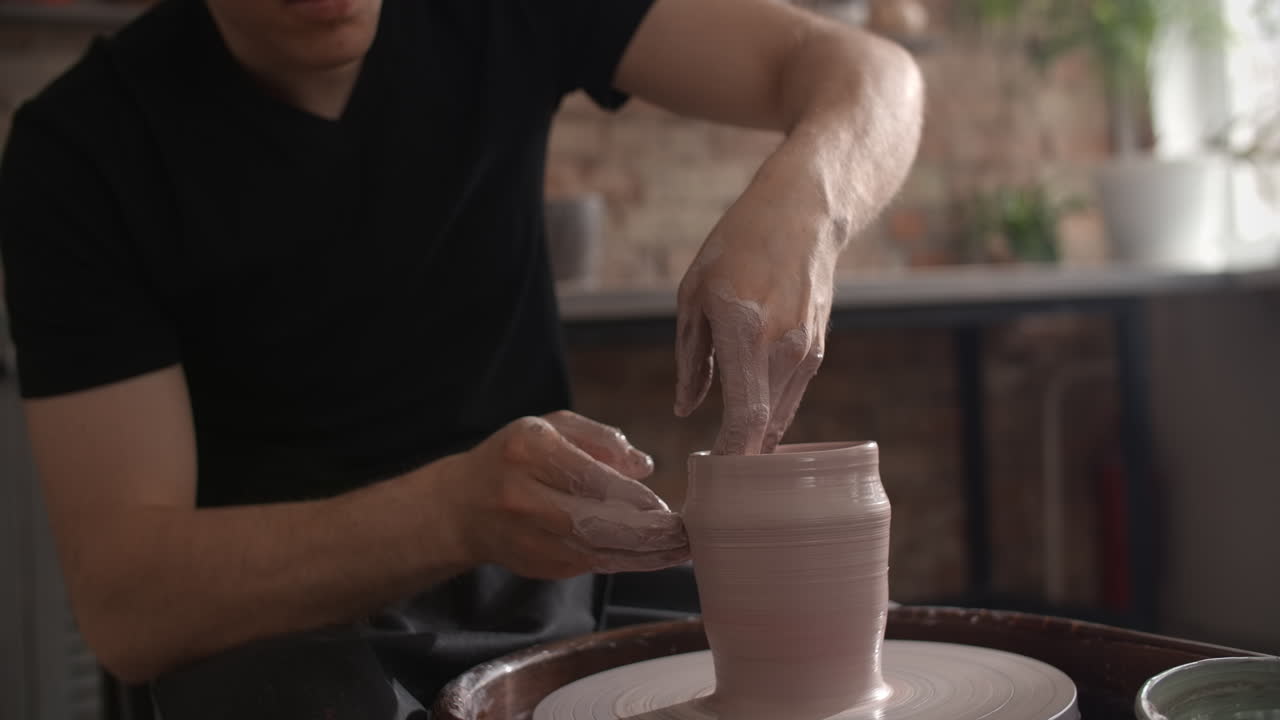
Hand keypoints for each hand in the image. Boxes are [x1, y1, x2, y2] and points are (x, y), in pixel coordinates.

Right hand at [431, 411, 688, 578]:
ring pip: (595, 553)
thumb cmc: (516, 457)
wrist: (461, 506)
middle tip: (685, 536)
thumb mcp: (552, 427)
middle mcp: (523, 496)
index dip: (634, 498)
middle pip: (593, 524)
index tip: (668, 507)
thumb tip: (645, 466)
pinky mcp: (537, 566)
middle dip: (646, 535)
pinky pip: (589, 567)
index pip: (590, 479)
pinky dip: (625, 564)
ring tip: (680, 551)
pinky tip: (654, 558)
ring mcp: (527, 537)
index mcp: (528, 450)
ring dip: (643, 556)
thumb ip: (600, 439)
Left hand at [674, 149, 841, 454]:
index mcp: (742, 331)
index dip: (730, 456)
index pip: (744, 417)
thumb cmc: (736, 247)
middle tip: (715, 481)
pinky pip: (789, 397)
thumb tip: (686, 410)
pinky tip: (750, 420)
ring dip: (755, 439)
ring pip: (779, 417)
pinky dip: (770, 415)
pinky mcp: (815, 351)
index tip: (712, 476)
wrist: (802, 215)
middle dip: (740, 459)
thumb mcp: (694, 295)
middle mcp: (780, 346)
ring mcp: (804, 350)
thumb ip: (692, 360)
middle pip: (764, 427)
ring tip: (727, 455)